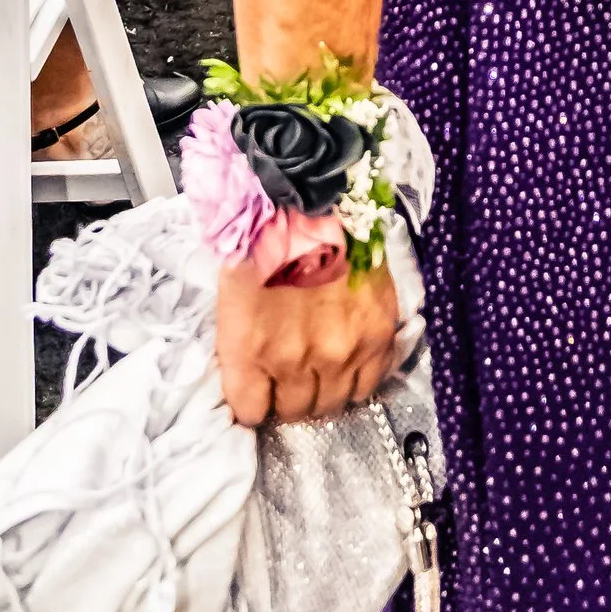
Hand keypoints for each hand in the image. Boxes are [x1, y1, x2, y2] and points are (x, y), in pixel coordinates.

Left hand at [216, 250, 398, 425]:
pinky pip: (369, 386)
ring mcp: (339, 352)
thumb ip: (244, 350)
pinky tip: (351, 359)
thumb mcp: (235, 300)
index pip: (250, 412)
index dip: (256, 400)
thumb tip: (257, 385)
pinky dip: (359, 379)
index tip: (262, 388)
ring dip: (326, 389)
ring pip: (332, 405)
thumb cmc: (265, 243)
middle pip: (295, 411)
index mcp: (248, 351)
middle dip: (291, 395)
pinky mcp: (376, 336)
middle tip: (295, 372)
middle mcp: (293, 362)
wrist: (317, 199)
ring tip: (325, 365)